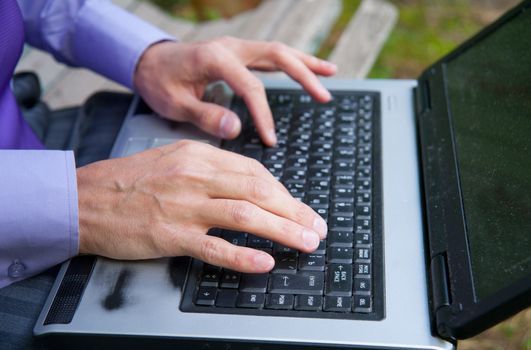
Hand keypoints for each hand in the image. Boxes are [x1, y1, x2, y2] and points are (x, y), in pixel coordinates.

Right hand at [77, 140, 327, 271]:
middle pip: (258, 192)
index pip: (254, 172)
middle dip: (294, 211)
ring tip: (307, 243)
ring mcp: (183, 206)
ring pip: (244, 216)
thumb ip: (211, 169)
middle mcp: (195, 177)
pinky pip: (213, 247)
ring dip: (282, 230)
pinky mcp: (169, 235)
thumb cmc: (129, 181)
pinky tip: (265, 263)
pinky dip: (242, 256)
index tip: (299, 208)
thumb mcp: (173, 160)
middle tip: (316, 227)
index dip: (284, 193)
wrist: (84, 199)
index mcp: (198, 156)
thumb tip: (249, 185)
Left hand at [134, 37, 336, 145]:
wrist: (147, 60)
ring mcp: (236, 47)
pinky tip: (310, 68)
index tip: (272, 140)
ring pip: (279, 50)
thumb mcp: (174, 102)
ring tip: (331, 74)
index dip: (264, 115)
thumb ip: (205, 115)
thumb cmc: (159, 82)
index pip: (250, 87)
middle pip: (277, 55)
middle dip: (304, 75)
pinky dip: (293, 61)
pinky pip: (271, 55)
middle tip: (324, 97)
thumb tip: (236, 129)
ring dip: (306, 62)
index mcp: (215, 58)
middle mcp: (231, 47)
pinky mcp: (239, 53)